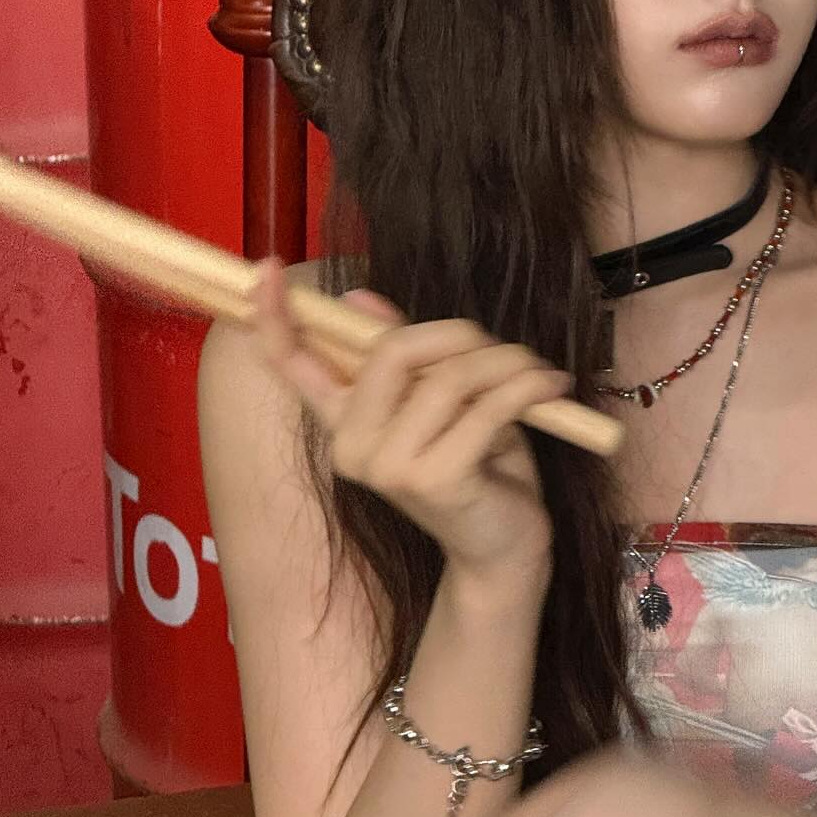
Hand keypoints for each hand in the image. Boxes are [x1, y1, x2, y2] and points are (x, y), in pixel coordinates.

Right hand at [248, 256, 571, 579]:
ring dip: (507, 365)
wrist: (504, 546)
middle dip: (460, 335)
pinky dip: (527, 389)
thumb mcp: (440, 401)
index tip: (265, 270)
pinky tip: (551, 388)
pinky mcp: (435, 480)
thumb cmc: (476, 467)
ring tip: (538, 374)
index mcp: (344, 423)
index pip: (292, 365)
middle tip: (504, 350)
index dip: (275, 316)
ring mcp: (389, 467)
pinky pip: (486, 408)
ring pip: (449, 377)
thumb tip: (358, 299)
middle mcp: (352, 447)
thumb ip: (405, 356)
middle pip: (393, 350)